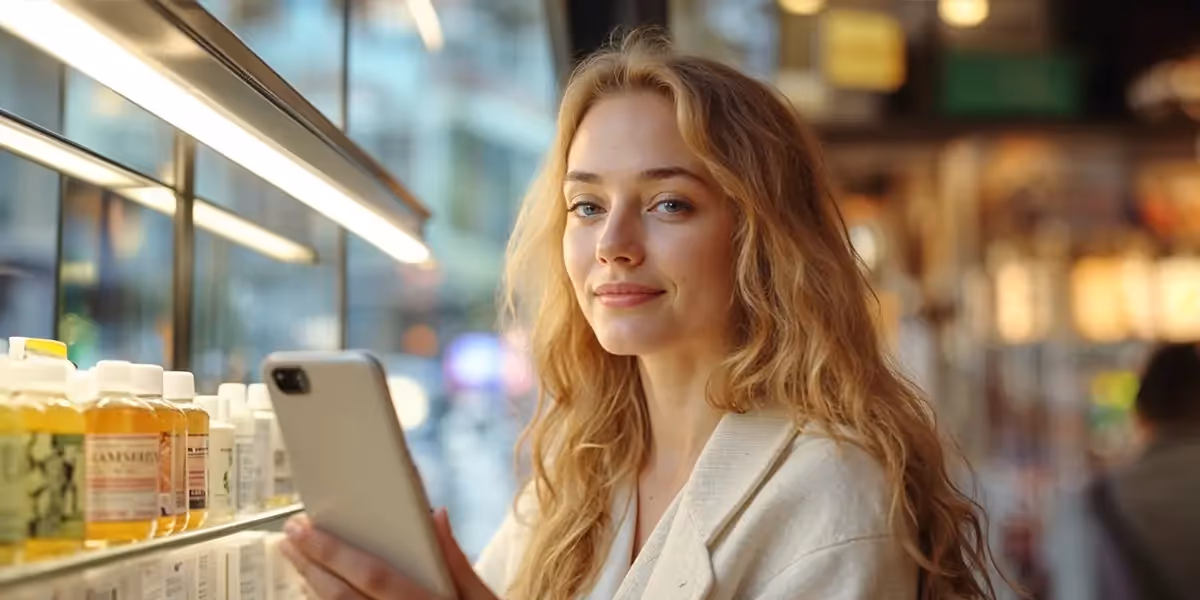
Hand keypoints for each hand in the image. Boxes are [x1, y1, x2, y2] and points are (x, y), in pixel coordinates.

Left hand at [281, 509, 498, 599]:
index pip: (374, 576)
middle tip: (289, 538)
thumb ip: (457, 563)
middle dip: (312, 566)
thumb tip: (436, 517)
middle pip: (343, 599)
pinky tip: (318, 594)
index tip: (306, 529)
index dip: (335, 552)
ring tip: (299, 563)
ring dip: (314, 589)